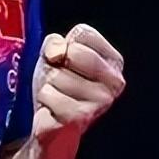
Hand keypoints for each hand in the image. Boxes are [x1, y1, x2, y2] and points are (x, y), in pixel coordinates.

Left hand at [30, 24, 124, 146]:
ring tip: (57, 96)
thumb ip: (55, 42)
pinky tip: (53, 109)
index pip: (84, 33)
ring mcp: (100, 102)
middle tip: (59, 80)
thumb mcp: (55, 55)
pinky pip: (48, 94)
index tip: (64, 60)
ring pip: (56, 75)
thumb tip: (57, 53)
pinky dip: (44, 99)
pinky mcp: (80, 118)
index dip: (65, 44)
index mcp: (114, 62)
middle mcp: (115, 82)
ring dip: (48, 85)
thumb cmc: (58, 86)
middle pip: (72, 53)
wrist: (51, 125)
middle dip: (56, 65)